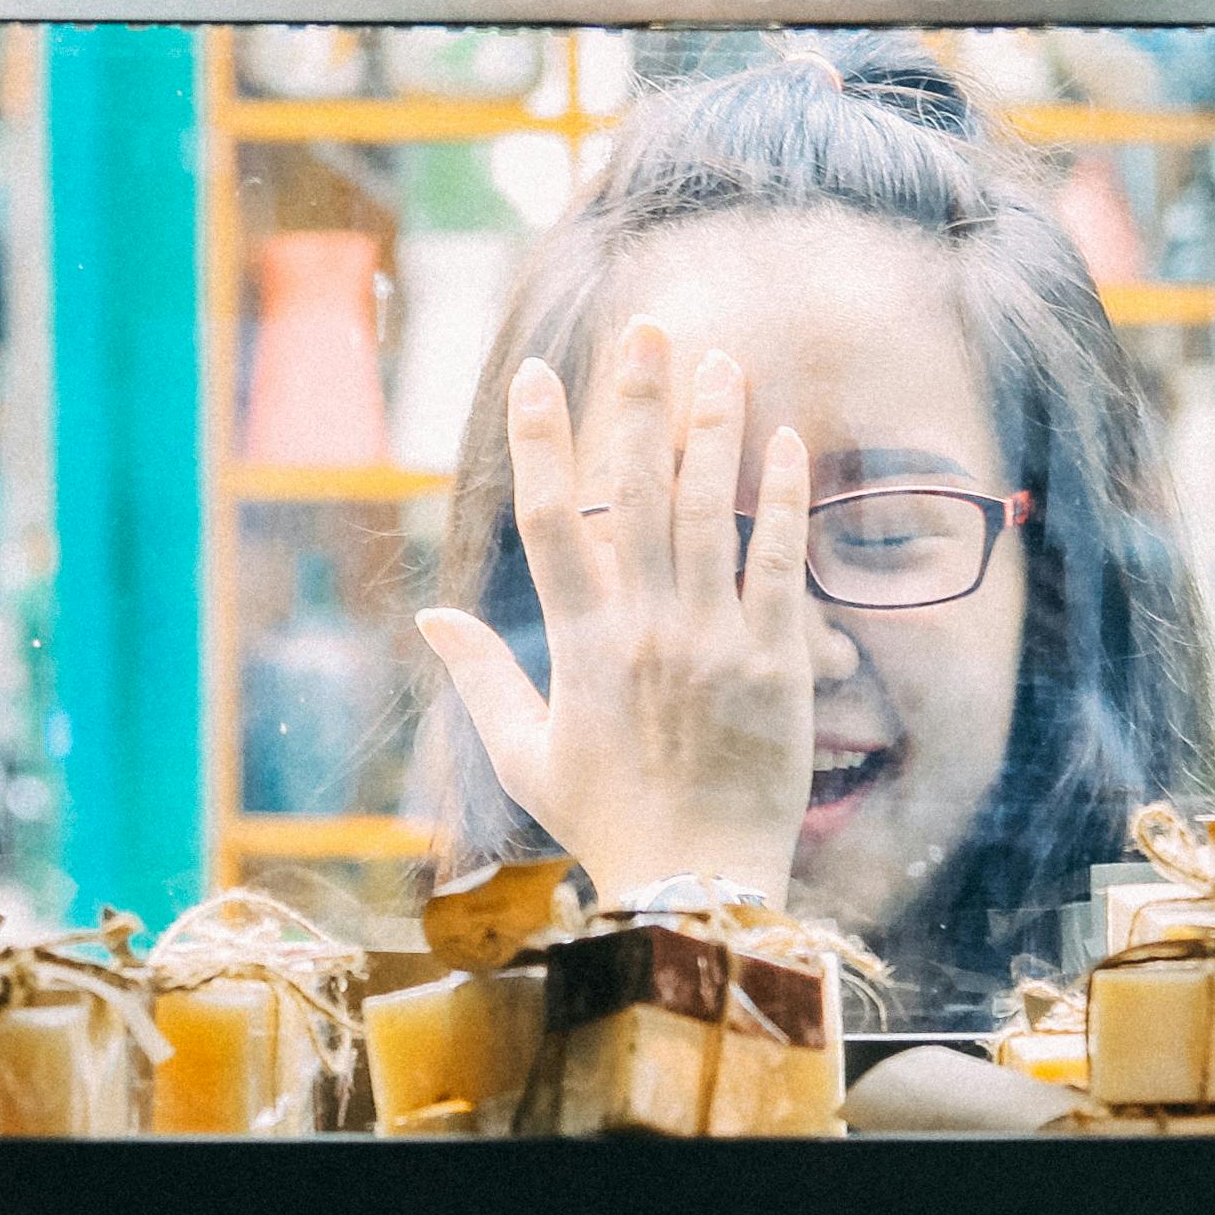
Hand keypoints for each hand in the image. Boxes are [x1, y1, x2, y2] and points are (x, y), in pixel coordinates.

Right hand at [418, 320, 815, 906]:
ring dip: (716, 430)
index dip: (544, 443)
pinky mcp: (775, 665)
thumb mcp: (526, 755)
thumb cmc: (608, 823)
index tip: (540, 374)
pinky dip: (782, 502)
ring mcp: (714, 644)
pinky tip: (785, 442)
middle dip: (640, 403)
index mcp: (579, 646)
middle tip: (649, 329)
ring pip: (711, 513)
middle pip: (637, 493)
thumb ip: (481, 677)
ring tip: (721, 363)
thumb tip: (430, 620)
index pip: (551, 522)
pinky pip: (780, 566)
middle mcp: (644, 631)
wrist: (698, 884)